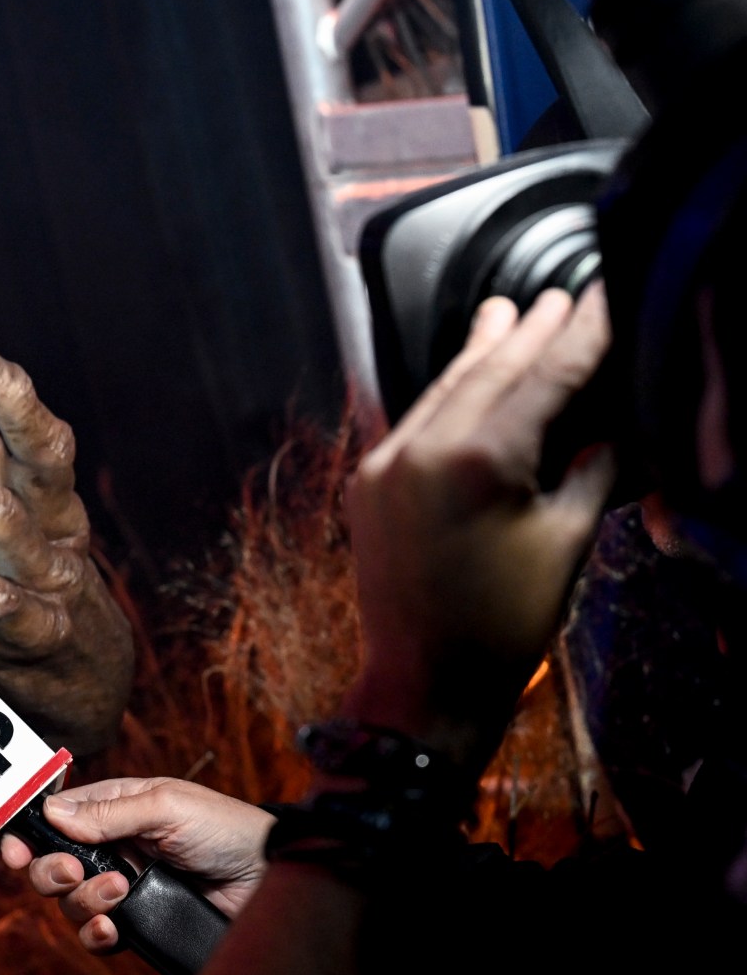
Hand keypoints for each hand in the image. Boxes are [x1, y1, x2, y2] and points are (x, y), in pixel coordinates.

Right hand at [0, 777, 272, 952]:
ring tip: (121, 891)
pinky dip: (97, 934)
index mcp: (112, 809)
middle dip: (50, 870)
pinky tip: (114, 927)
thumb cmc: (227, 829)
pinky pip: (97, 933)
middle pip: (50, 862)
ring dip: (85, 900)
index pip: (52, 817)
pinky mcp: (138, 921)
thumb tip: (53, 815)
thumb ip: (109, 812)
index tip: (13, 849)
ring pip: (70, 901)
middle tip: (74, 872)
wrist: (269, 880)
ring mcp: (122, 886)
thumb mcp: (168, 806)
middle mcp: (110, 847)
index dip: (25, 832)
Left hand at [341, 287, 613, 768]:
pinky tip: (465, 377)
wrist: (423, 680)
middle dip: (526, 333)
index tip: (599, 296)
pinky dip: (448, 395)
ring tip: (506, 312)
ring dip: (479, 352)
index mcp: (475, 458)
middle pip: (485, 372)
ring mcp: (384, 463)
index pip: (541, 379)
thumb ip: (588, 471)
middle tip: (558, 294)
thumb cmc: (505, 622)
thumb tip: (607, 427)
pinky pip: (414, 421)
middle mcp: (419, 447)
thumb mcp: (566, 541)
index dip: (577, 335)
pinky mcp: (368, 482)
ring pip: (442, 390)